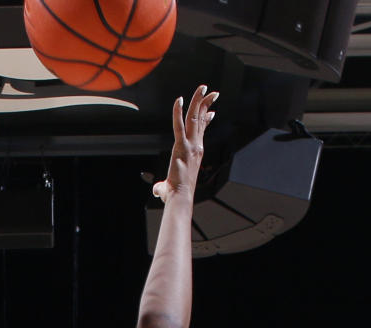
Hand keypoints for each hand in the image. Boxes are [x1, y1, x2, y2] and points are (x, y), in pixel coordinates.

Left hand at [153, 85, 218, 203]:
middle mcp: (196, 146)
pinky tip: (179, 99)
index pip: (202, 130)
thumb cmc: (176, 195)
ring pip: (195, 118)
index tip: (211, 110)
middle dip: (206, 104)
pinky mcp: (181, 147)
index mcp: (196, 152)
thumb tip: (157, 190)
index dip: (206, 118)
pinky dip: (178, 112)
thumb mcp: (169, 187)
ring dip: (199, 101)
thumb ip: (162, 186)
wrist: (180, 198)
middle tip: (212, 92)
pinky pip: (179, 126)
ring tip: (203, 87)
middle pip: (201, 120)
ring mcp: (190, 145)